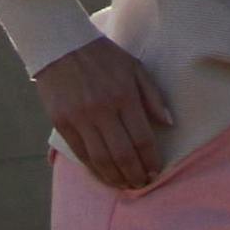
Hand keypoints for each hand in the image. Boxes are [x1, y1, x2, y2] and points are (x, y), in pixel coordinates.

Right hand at [32, 39, 178, 192]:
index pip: (142, 138)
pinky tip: (103, 175)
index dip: (151, 160)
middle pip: (123, 154)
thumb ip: (153, 96)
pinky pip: (80, 153)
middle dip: (135, 175)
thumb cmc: (102, 55)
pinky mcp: (61, 122)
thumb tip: (169, 123)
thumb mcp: (134, 67)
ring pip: (101, 159)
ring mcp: (80, 118)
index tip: (156, 171)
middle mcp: (102, 110)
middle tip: (142, 185)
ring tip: (125, 185)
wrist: (60, 44)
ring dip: (115, 178)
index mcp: (124, 96)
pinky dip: (94, 169)